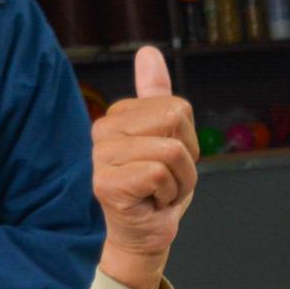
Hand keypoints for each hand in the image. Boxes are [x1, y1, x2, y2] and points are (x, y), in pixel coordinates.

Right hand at [92, 47, 198, 288]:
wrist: (143, 235)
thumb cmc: (155, 191)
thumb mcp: (166, 139)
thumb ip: (157, 96)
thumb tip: (148, 52)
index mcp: (119, 116)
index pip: (177, 108)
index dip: (188, 141)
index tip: (170, 164)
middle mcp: (103, 130)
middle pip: (176, 121)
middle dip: (187, 159)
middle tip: (167, 181)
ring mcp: (101, 156)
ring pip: (171, 151)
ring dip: (179, 181)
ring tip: (159, 193)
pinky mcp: (106, 182)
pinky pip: (159, 174)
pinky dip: (167, 195)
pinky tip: (150, 203)